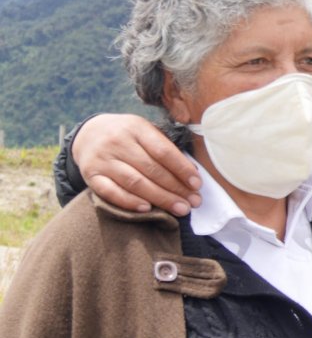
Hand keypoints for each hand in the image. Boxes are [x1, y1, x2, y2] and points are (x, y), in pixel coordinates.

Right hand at [74, 114, 200, 215]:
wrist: (88, 133)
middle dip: (176, 188)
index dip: (182, 169)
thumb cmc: (127, 135)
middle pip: (151, 169)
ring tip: (179, 209)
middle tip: (193, 202)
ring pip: (134, 182)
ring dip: (160, 198)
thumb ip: (165, 147)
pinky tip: (146, 209)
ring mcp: (103, 160)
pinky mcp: (90, 175)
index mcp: (137, 128)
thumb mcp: (145, 131)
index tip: (197, 184)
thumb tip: (191, 172)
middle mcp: (118, 142)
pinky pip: (110, 192)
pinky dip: (129, 201)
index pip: (163, 151)